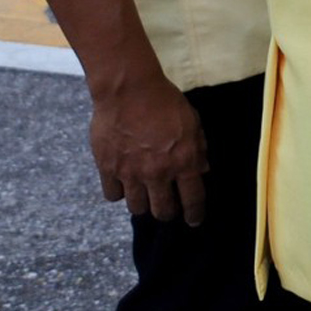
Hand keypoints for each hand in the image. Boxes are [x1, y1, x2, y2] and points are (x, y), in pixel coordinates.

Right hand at [89, 75, 207, 225]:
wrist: (129, 90)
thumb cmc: (165, 102)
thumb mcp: (192, 122)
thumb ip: (198, 149)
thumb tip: (202, 170)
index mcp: (183, 161)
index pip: (192, 199)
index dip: (195, 214)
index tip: (194, 221)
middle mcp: (157, 173)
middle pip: (162, 211)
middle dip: (168, 213)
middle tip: (168, 208)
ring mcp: (131, 173)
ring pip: (137, 208)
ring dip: (143, 204)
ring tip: (146, 194)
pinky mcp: (107, 169)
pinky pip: (113, 195)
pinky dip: (119, 192)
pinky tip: (124, 183)